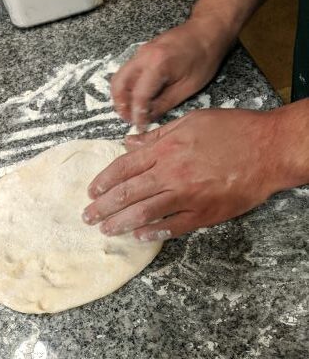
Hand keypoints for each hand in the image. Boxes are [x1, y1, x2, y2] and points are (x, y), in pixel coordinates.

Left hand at [83, 108, 286, 240]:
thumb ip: (158, 136)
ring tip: (106, 230)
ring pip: (144, 212)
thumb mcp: (192, 122)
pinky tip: (139, 236)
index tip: (91, 192)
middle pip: (127, 193)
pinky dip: (154, 232)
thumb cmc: (233, 130)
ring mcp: (187, 195)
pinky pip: (173, 226)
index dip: (104, 182)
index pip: (124, 167)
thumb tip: (129, 143)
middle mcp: (172, 173)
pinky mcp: (204, 213)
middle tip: (87, 217)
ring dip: (121, 223)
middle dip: (103, 207)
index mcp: (167, 149)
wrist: (269, 148)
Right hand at [111, 20, 231, 130]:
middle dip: (121, 105)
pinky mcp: (142, 52)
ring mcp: (140, 51)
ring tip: (131, 111)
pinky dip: (127, 87)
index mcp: (157, 64)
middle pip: (119, 84)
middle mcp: (143, 55)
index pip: (139, 95)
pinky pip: (127, 71)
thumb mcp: (187, 87)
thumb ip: (164, 103)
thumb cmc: (203, 58)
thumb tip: (148, 117)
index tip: (139, 126)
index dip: (137, 114)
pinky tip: (137, 98)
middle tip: (129, 119)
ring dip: (121, 96)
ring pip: (120, 77)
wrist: (206, 31)